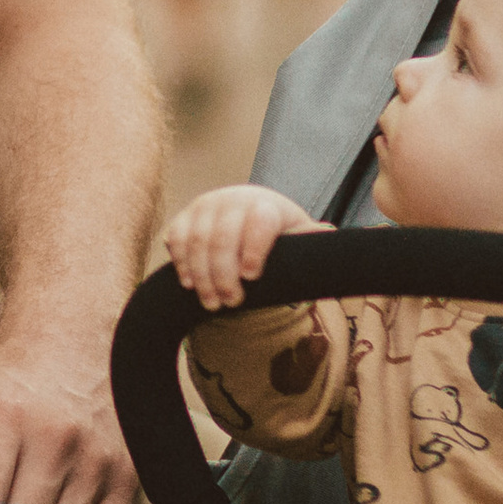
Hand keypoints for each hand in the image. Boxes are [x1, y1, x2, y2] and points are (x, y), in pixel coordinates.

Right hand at [166, 186, 328, 310]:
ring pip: (195, 241)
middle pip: (222, 238)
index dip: (254, 249)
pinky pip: (175, 238)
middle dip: (223, 274)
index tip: (252, 277)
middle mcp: (231, 199)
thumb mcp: (298, 232)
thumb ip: (311, 238)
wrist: (248, 210)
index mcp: (264, 204)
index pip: (258, 223)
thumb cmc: (278, 230)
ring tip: (211, 302)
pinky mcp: (185, 215)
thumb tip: (327, 233)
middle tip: (230, 303)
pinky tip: (189, 284)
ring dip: (200, 275)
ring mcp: (204, 205)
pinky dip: (180, 262)